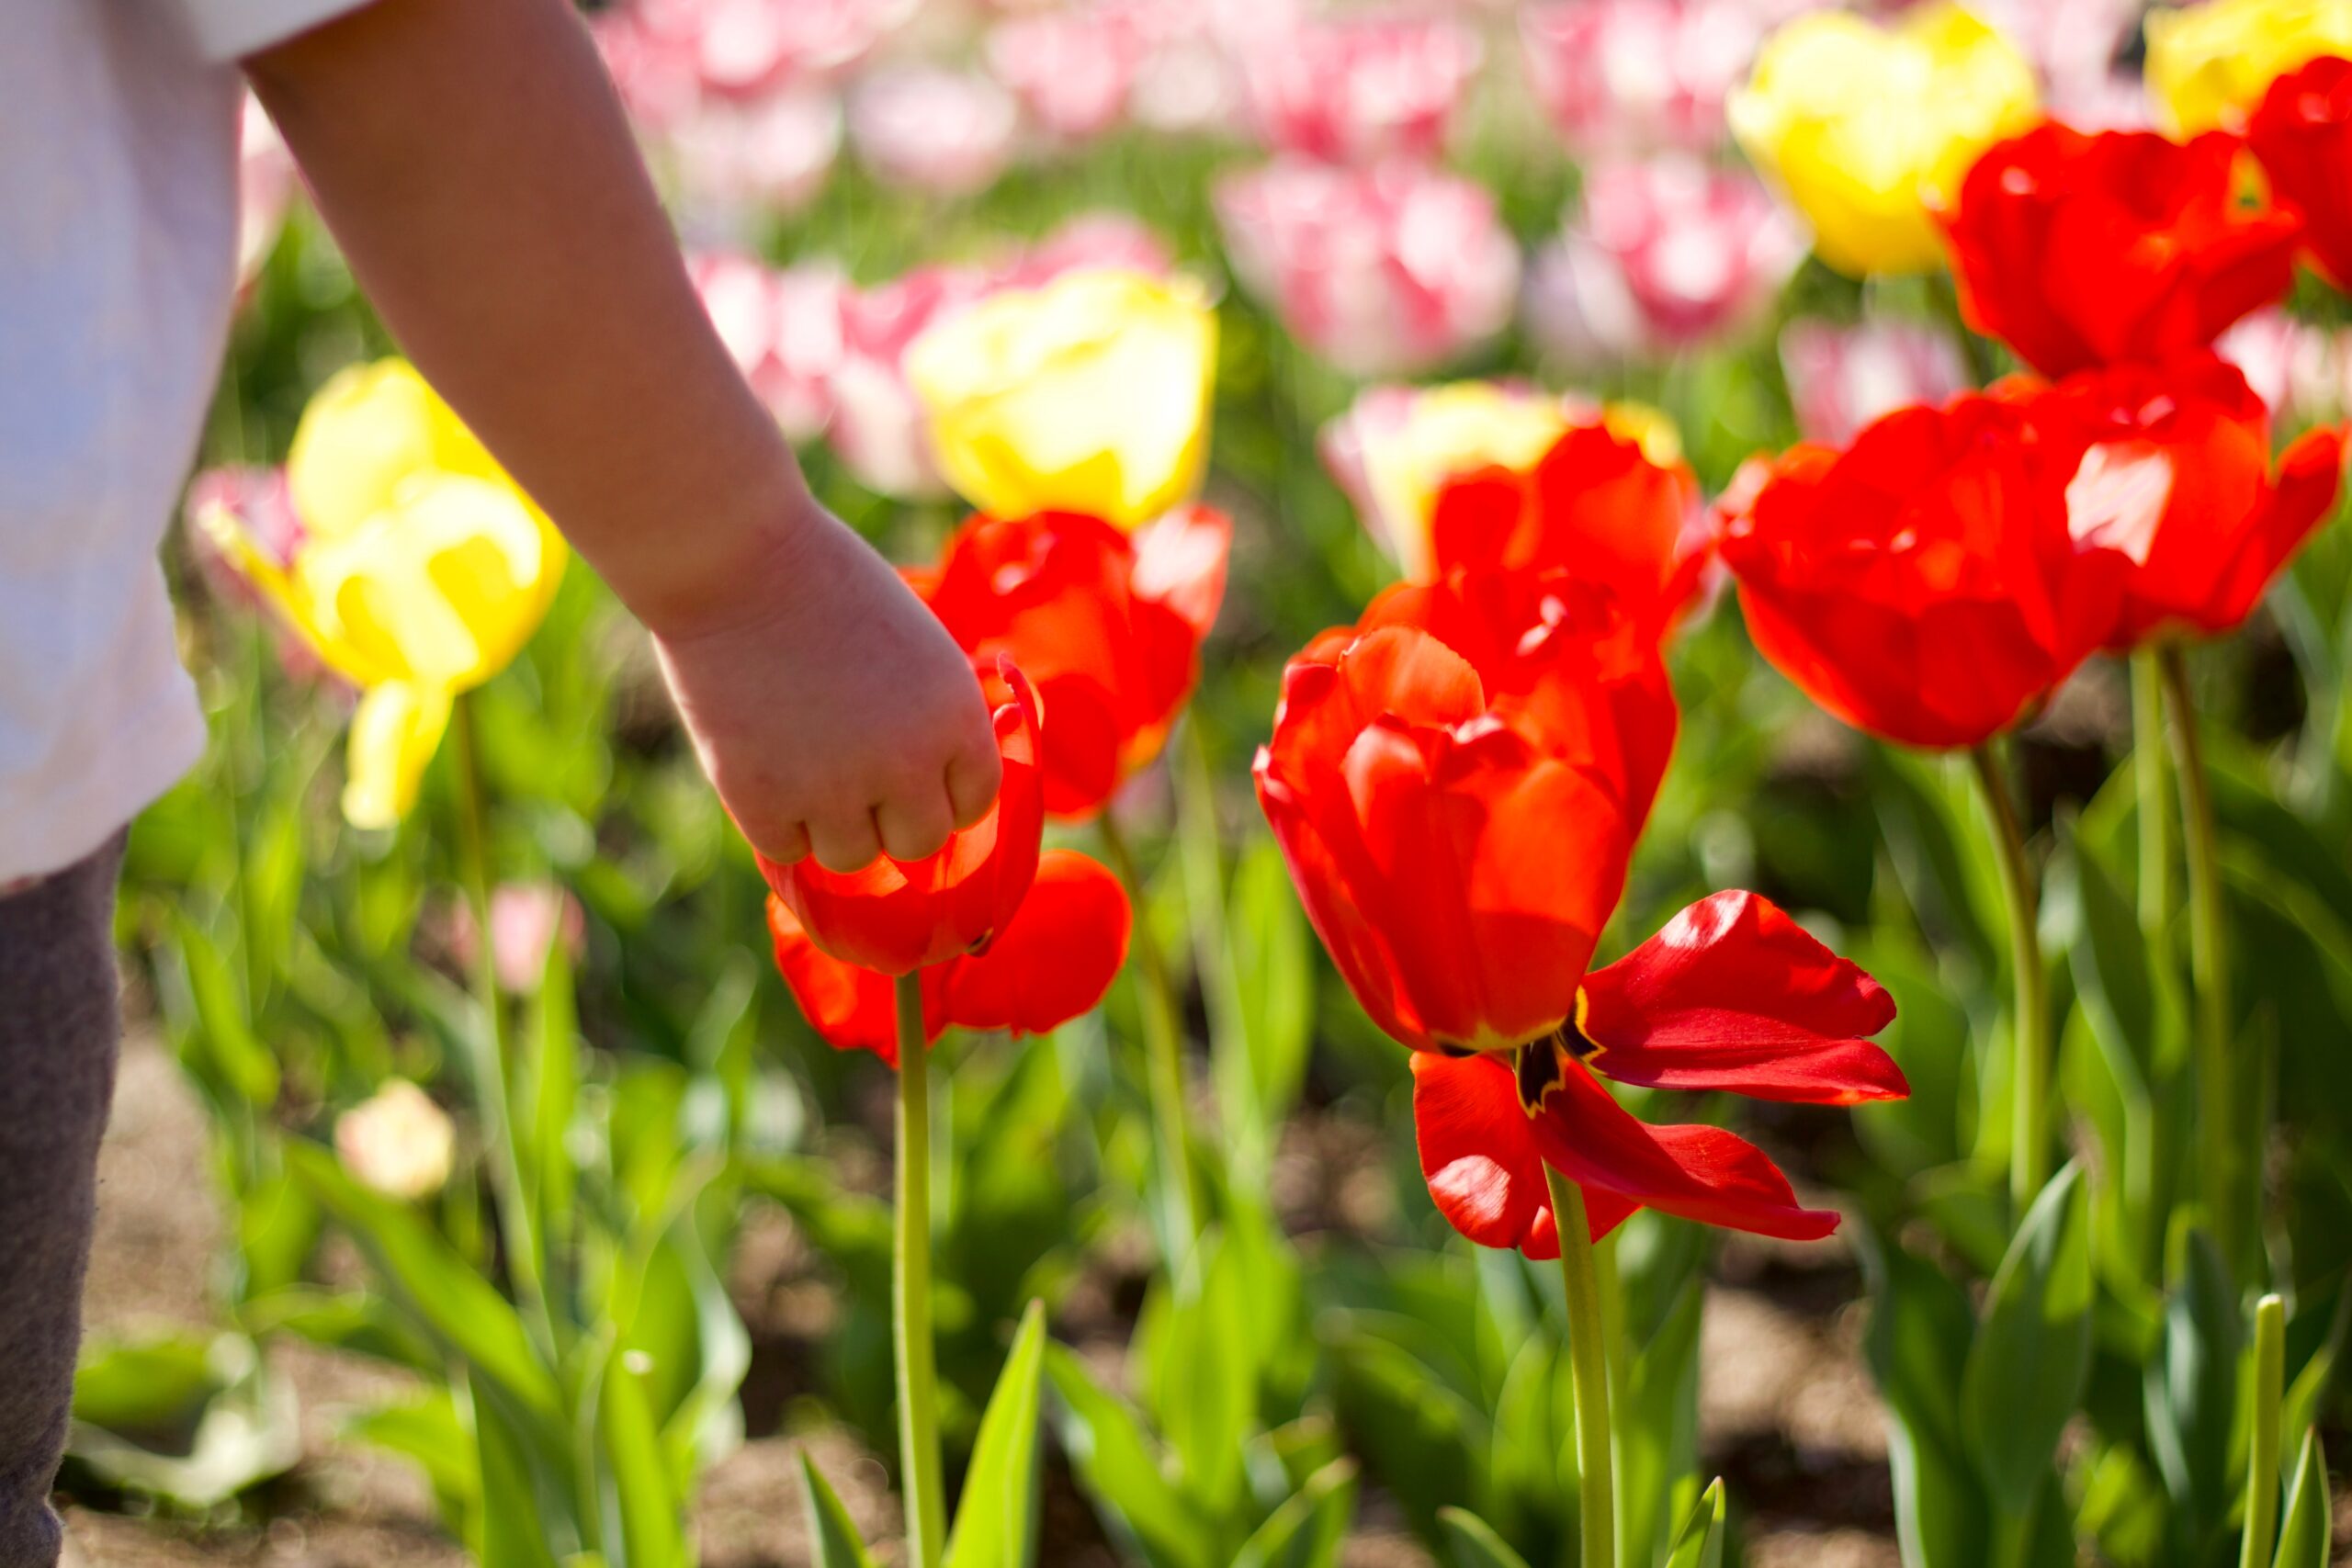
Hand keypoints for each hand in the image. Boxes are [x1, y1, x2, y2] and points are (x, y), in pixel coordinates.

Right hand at [652, 505, 1001, 872]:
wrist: (737, 561)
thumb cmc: (831, 589)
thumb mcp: (921, 648)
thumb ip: (936, 722)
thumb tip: (935, 799)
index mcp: (956, 719)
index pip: (973, 803)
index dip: (939, 789)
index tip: (908, 768)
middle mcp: (906, 764)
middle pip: (918, 845)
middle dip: (890, 818)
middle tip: (853, 773)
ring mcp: (833, 790)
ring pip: (852, 857)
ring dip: (831, 822)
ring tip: (803, 756)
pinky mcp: (763, 802)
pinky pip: (787, 850)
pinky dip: (776, 819)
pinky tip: (764, 761)